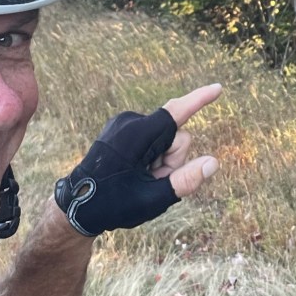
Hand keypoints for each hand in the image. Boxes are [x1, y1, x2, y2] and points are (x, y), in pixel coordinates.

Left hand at [54, 84, 221, 236]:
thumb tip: (213, 163)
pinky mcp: (122, 129)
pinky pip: (152, 139)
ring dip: (161, 162)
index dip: (200, 100)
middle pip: (175, 136)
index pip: (177, 113)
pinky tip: (135, 172)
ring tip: (140, 180)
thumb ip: (185, 181)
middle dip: (172, 160)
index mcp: (138, 135)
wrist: (77, 206)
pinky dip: (151, 156)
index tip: (218, 88)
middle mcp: (130, 122)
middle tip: (151, 182)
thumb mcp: (152, 198)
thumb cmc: (113, 204)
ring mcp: (124, 124)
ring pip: (165, 139)